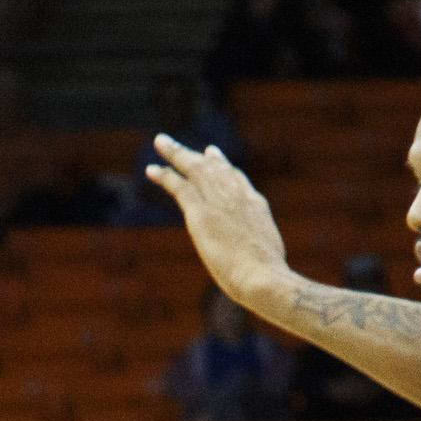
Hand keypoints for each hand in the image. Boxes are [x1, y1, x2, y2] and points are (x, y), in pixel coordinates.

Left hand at [140, 136, 291, 307]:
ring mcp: (219, 202)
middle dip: (195, 155)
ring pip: (195, 169)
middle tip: (178, 144)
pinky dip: (165, 176)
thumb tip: (265, 266)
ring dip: (176, 154)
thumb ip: (260, 251)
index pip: (236, 179)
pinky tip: (151, 169)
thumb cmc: (268, 278)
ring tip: (161, 142)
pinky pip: (180, 187)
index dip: (223, 165)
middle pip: (214, 168)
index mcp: (255, 206)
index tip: (212, 153)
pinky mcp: (201, 212)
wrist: (264, 277)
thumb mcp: (269, 258)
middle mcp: (237, 196)